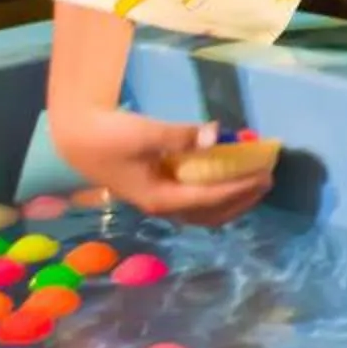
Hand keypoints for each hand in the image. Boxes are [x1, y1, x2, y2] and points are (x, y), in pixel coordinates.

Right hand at [47, 104, 272, 225]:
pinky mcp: (158, 191)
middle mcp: (162, 206)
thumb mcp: (146, 133)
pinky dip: (217, 193)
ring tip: (255, 182)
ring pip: (205, 212)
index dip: (239, 188)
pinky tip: (228, 178)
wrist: (78, 139)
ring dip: (232, 200)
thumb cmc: (110, 136)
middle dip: (243, 199)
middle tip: (268, 179)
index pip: (210, 199)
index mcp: (160, 198)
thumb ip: (181, 135)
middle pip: (212, 214)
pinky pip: (196, 201)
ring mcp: (160, 201)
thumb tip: (214, 134)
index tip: (263, 175)